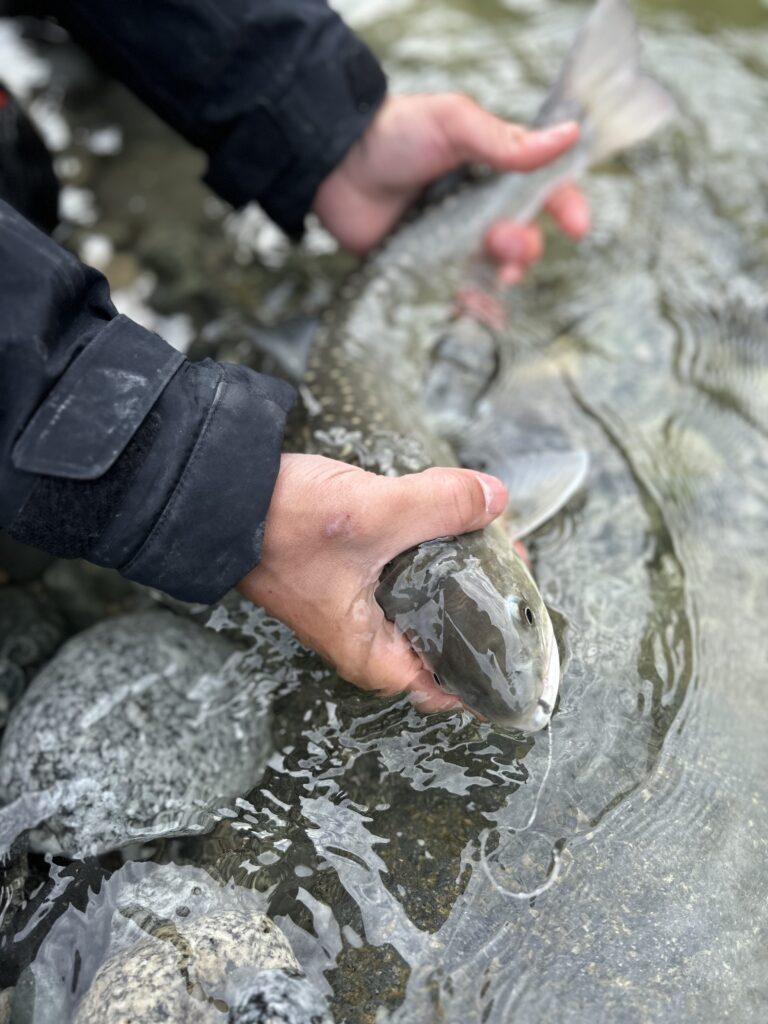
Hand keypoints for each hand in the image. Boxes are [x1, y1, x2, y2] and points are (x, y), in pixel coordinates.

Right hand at [238, 454, 507, 708]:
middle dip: (485, 604)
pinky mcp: (353, 575)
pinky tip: (453, 522)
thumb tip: (496, 500)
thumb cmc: (281, 525)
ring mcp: (359, 607)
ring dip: (461, 573)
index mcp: (372, 654)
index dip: (492, 667)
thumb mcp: (371, 513)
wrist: (219, 495)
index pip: (449, 688)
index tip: (525, 631)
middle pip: (447, 637)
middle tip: (515, 564)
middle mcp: (368, 640)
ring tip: (494, 538)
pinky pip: (408, 574)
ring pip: (429, 602)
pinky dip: (433, 553)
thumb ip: (439, 506)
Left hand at [312, 93, 589, 283]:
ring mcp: (452, 241)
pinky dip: (474, 306)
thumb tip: (568, 135)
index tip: (578, 227)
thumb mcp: (453, 124)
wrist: (334, 167)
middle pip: (522, 238)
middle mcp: (476, 208)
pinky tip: (476, 309)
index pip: (543, 189)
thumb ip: (505, 141)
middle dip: (524, 246)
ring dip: (503, 276)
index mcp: (491, 170)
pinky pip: (460, 294)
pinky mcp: (427, 269)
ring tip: (492, 273)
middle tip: (501, 240)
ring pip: (495, 270)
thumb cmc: (392, 135)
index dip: (566, 207)